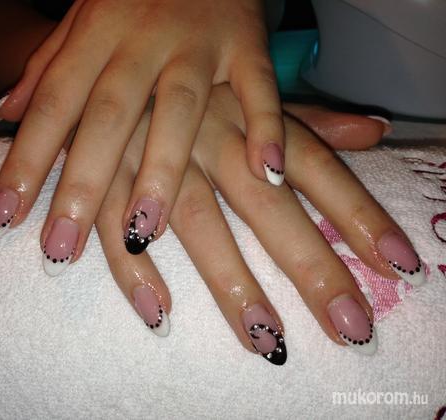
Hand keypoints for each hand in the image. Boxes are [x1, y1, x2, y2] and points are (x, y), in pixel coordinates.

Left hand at [0, 0, 284, 257]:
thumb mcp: (80, 17)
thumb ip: (45, 65)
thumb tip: (2, 115)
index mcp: (93, 33)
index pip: (50, 104)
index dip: (24, 163)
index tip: (1, 221)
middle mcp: (140, 38)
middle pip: (108, 116)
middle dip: (82, 185)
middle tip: (60, 250)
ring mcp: (197, 41)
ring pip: (177, 108)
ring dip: (162, 170)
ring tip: (143, 234)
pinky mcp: (246, 40)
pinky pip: (258, 86)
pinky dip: (265, 126)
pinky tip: (264, 174)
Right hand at [67, 85, 422, 363]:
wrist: (105, 53)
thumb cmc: (186, 80)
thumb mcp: (249, 87)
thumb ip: (308, 119)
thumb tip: (376, 130)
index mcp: (249, 114)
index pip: (316, 166)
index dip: (359, 215)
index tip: (398, 265)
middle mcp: (209, 136)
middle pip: (267, 204)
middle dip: (311, 265)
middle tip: (350, 327)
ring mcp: (153, 154)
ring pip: (196, 219)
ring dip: (229, 280)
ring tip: (266, 340)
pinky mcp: (104, 169)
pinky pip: (115, 222)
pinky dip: (134, 267)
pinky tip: (159, 312)